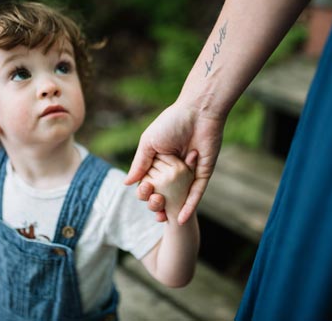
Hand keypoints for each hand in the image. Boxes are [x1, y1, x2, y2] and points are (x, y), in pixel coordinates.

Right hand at [125, 100, 225, 223]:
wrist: (198, 112)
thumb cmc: (172, 122)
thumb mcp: (149, 143)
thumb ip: (139, 163)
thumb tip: (127, 183)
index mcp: (160, 160)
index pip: (150, 182)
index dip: (145, 192)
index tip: (143, 195)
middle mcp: (175, 168)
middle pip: (164, 192)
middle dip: (157, 203)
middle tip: (153, 206)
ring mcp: (190, 172)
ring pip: (179, 196)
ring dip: (171, 210)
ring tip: (163, 219)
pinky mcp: (203, 173)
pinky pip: (196, 193)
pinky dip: (189, 206)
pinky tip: (180, 219)